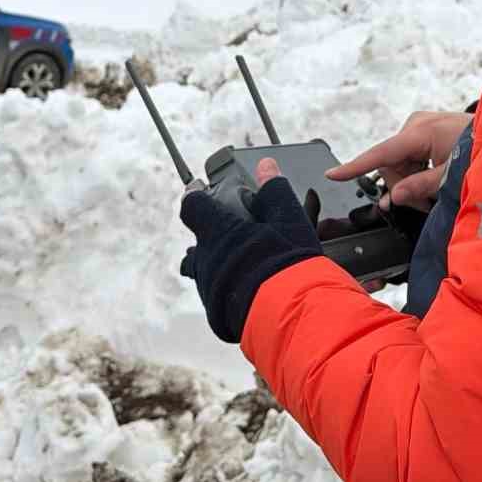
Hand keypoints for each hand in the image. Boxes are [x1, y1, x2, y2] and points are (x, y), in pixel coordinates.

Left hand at [178, 158, 322, 343]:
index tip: (197, 189)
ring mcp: (208, 287)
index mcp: (218, 231)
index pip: (192, 206)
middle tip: (232, 230)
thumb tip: (266, 165)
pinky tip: (249, 287)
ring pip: (205, 269)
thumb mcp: (288, 219)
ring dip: (219, 262)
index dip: (194, 196)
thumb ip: (274, 190)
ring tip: (243, 261)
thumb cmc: (287, 262)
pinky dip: (228, 286)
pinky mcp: (216, 313)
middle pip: (198, 242)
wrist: (290, 315)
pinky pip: (216, 294)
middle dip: (212, 234)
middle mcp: (205, 258)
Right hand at [325, 111, 470, 212]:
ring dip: (411, 182)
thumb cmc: (481, 152)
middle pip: (391, 164)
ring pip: (400, 163)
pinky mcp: (427, 131)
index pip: (381, 153)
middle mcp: (416, 125)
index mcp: (421, 132)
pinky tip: (430, 182)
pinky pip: (410, 157)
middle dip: (402, 186)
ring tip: (431, 195)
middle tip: (423, 204)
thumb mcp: (451, 175)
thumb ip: (421, 186)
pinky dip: (417, 172)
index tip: (332, 174)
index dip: (355, 166)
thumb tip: (396, 197)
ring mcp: (421, 126)